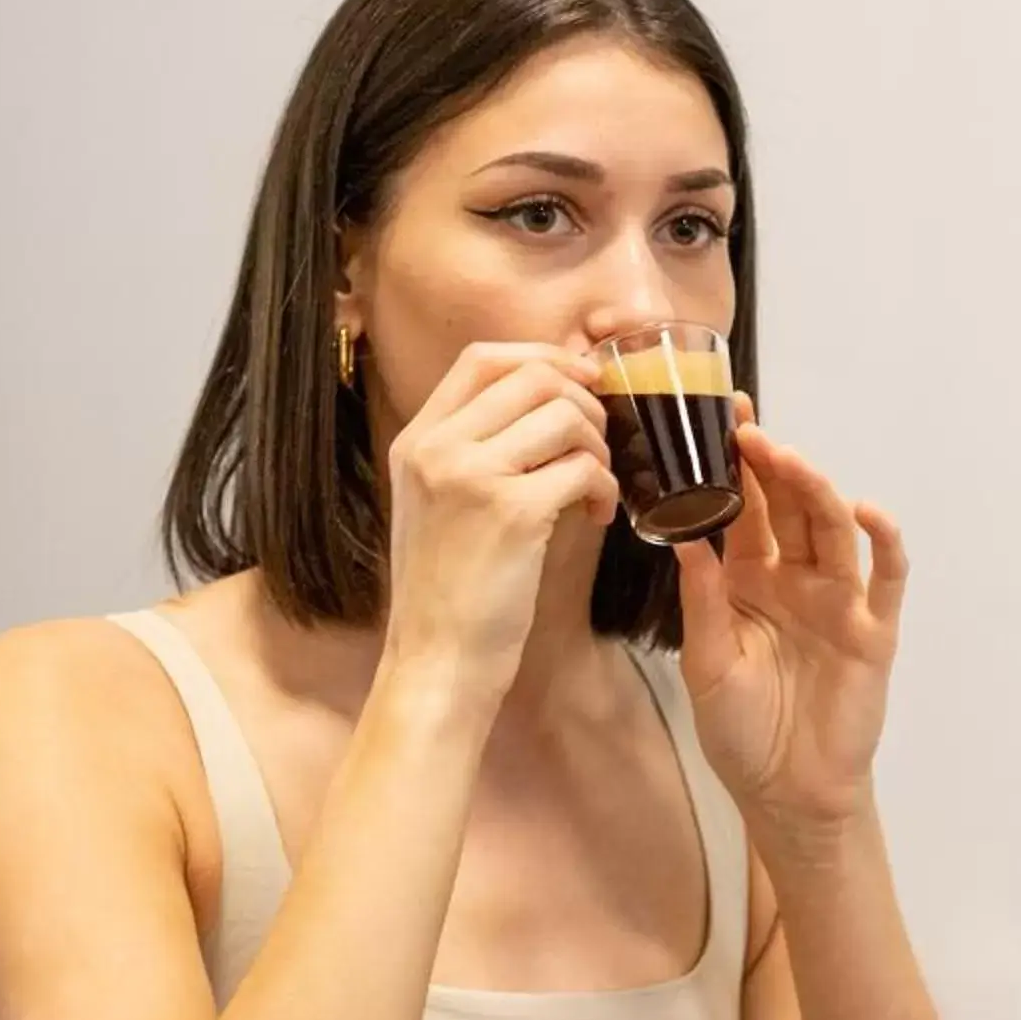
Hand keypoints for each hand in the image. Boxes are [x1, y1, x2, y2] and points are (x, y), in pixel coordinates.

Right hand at [382, 344, 618, 707]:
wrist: (435, 662)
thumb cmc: (448, 590)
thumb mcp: (436, 503)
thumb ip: (470, 450)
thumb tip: (545, 401)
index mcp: (415, 440)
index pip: (482, 358)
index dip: (542, 358)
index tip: (578, 382)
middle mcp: (436, 448)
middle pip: (533, 376)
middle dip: (583, 401)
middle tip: (598, 442)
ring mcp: (471, 476)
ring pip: (566, 415)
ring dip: (599, 445)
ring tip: (595, 484)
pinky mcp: (512, 513)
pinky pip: (583, 468)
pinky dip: (605, 487)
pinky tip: (598, 515)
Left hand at [673, 401, 907, 842]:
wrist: (788, 793)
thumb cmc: (742, 730)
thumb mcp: (705, 663)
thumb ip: (700, 600)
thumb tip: (681, 536)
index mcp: (748, 581)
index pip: (744, 510)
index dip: (735, 467)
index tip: (721, 420)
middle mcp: (794, 580)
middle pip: (789, 508)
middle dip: (771, 466)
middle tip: (747, 429)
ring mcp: (838, 602)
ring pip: (831, 531)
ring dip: (814, 491)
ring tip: (789, 459)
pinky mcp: (872, 631)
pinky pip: (885, 579)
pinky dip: (884, 544)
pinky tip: (868, 514)